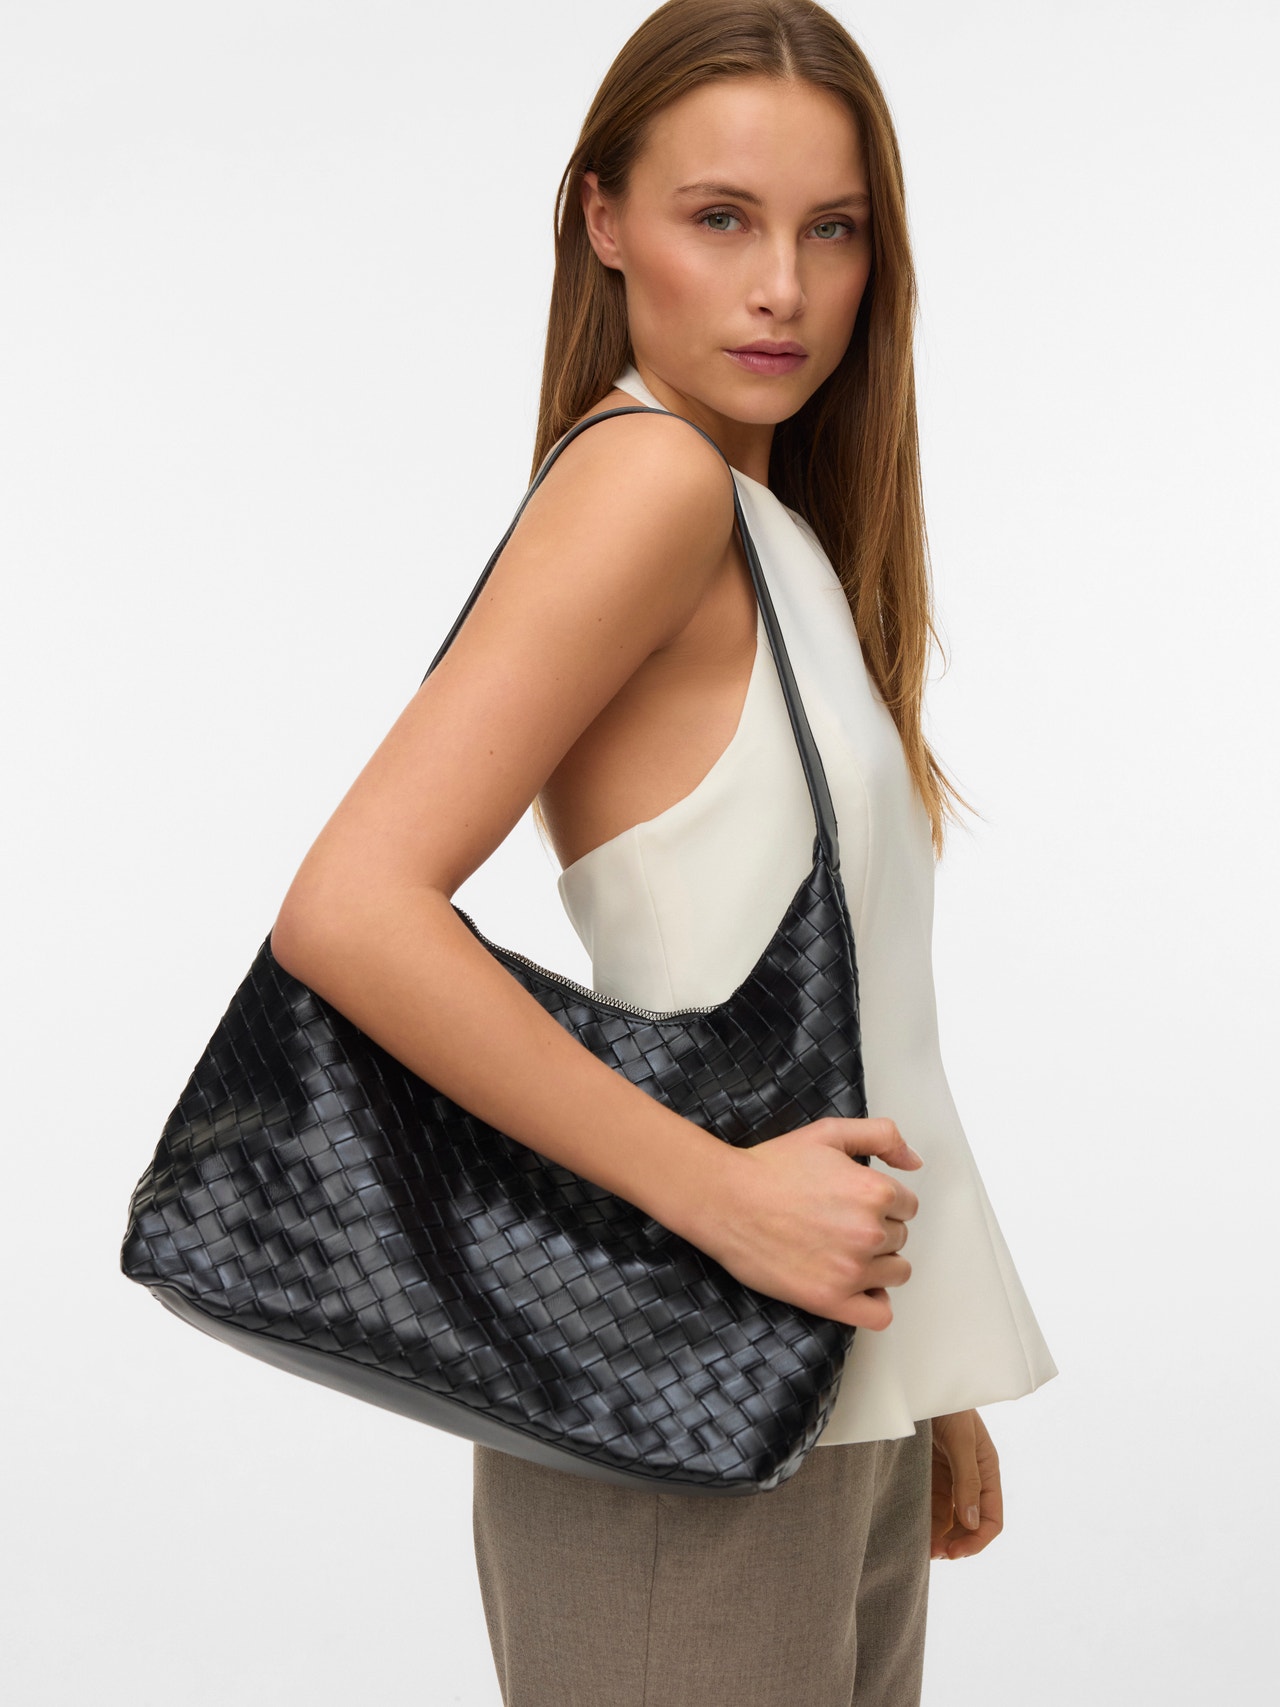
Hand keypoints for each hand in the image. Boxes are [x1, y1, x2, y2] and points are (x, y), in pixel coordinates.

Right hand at [692, 1116, 922, 1330]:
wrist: (725, 1200)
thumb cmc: (770, 1168)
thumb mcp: (828, 1133)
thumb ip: (881, 1136)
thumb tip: (913, 1161)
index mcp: (874, 1191)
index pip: (908, 1206)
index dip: (882, 1203)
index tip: (856, 1203)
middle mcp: (869, 1232)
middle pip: (901, 1239)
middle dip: (878, 1231)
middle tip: (839, 1223)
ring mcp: (851, 1270)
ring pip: (896, 1273)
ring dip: (877, 1264)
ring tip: (843, 1251)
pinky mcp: (830, 1300)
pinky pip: (879, 1315)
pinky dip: (875, 1304)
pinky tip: (857, 1288)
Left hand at [930, 1408, 1002, 1559]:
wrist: (919, 1382)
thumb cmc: (948, 1405)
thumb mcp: (961, 1440)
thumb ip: (967, 1480)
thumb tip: (971, 1522)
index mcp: (987, 1471)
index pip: (991, 1518)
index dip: (976, 1540)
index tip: (955, 1552)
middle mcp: (970, 1478)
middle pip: (970, 1523)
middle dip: (956, 1542)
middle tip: (935, 1554)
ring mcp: (949, 1477)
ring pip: (949, 1517)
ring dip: (940, 1536)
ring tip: (923, 1550)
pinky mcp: (929, 1472)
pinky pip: (931, 1504)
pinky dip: (926, 1521)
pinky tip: (916, 1533)